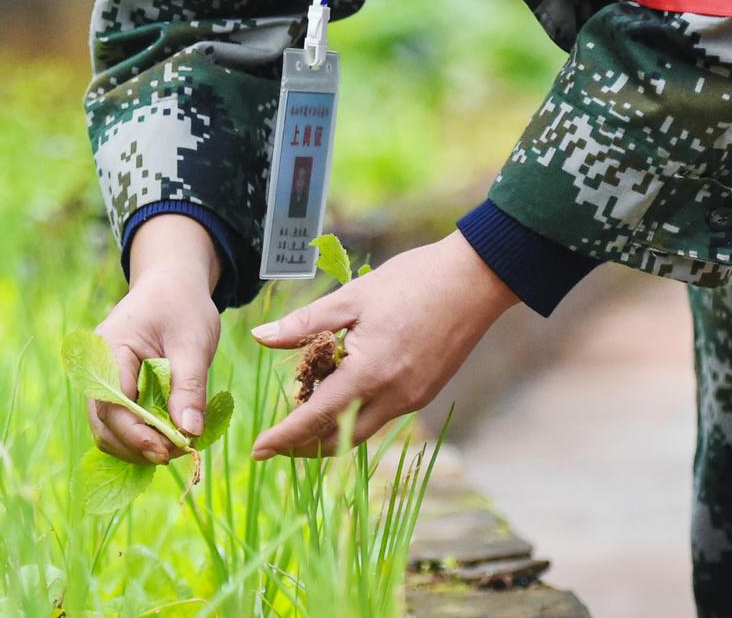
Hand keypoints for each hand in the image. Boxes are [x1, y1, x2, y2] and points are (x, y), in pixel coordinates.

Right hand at [87, 214, 220, 464]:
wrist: (171, 285)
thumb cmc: (182, 306)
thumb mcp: (193, 342)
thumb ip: (189, 386)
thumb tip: (189, 432)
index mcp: (108, 349)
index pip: (112, 404)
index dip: (137, 434)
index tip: (169, 450)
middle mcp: (96, 369)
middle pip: (104, 425)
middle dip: (138, 446)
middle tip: (180, 453)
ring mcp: (101, 382)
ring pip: (108, 430)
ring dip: (139, 446)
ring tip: (178, 446)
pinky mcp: (113, 391)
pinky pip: (118, 424)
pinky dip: (140, 437)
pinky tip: (168, 437)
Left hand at [248, 229, 518, 458]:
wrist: (474, 280)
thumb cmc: (412, 281)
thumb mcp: (351, 298)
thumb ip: (304, 324)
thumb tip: (260, 338)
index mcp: (369, 374)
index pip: (315, 419)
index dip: (284, 438)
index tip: (257, 451)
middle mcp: (393, 397)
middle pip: (339, 438)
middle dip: (304, 445)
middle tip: (274, 440)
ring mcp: (413, 398)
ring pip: (361, 429)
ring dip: (330, 427)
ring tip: (304, 404)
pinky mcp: (425, 392)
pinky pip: (381, 414)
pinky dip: (354, 411)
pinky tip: (341, 386)